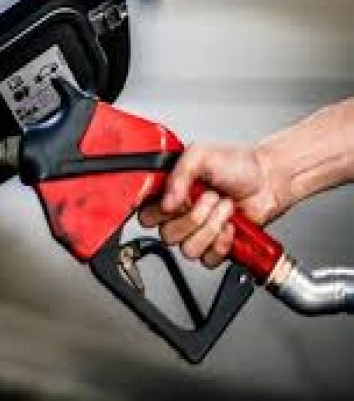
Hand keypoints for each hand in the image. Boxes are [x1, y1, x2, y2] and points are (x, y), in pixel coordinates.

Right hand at [138, 144, 281, 267]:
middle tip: (210, 198)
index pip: (145, 214)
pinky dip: (222, 243)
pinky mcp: (215, 247)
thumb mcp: (201, 154)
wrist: (268, 179)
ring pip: (187, 249)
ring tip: (224, 209)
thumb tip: (166, 201)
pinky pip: (208, 259)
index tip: (177, 200)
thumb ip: (179, 173)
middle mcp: (179, 215)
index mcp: (168, 193)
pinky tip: (230, 226)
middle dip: (193, 217)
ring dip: (211, 228)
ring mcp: (197, 232)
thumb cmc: (237, 164)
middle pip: (166, 235)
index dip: (159, 212)